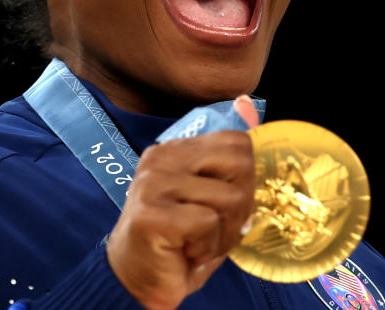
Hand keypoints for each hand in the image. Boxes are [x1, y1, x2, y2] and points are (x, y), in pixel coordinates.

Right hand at [106, 97, 257, 309]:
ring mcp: (153, 183)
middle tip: (219, 229)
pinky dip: (207, 246)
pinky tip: (187, 252)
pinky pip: (207, 222)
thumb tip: (247, 103)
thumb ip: (229, 160)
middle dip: (242, 206)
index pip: (236, 142)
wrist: (137, 281)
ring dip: (224, 233)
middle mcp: (160, 158)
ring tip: (200, 243)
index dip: (245, 179)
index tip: (228, 207)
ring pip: (228, 198)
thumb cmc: (178, 241)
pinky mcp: (152, 213)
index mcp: (175, 149)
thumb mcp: (210, 197)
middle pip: (239, 165)